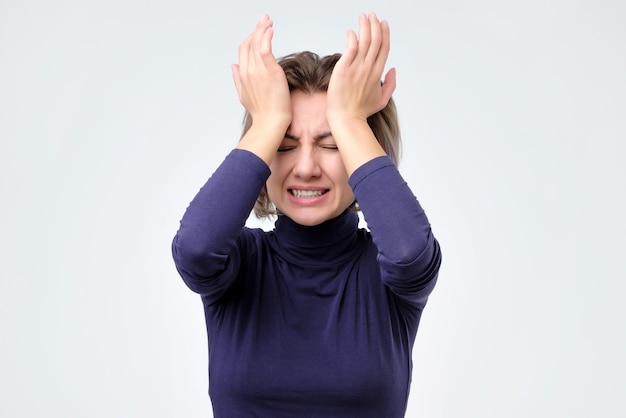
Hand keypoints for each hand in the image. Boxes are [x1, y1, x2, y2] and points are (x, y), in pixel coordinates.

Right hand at [231, 14, 291, 128]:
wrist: (270, 122)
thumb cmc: (262, 112)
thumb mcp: (244, 95)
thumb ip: (237, 79)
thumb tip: (233, 65)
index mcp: (243, 74)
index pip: (243, 49)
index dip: (250, 37)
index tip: (258, 30)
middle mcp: (249, 70)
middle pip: (249, 43)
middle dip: (257, 28)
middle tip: (264, 19)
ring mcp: (259, 71)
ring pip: (257, 43)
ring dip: (262, 29)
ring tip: (268, 21)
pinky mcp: (270, 72)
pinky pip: (266, 49)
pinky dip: (266, 37)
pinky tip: (270, 30)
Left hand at [327, 13, 395, 120]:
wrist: (346, 118)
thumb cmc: (361, 111)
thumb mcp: (382, 99)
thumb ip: (391, 84)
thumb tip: (393, 69)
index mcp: (378, 73)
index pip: (384, 48)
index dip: (384, 34)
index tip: (383, 23)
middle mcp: (368, 68)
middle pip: (375, 41)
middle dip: (374, 25)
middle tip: (372, 15)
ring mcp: (356, 68)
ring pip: (364, 42)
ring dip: (364, 27)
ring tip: (363, 17)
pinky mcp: (343, 70)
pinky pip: (350, 50)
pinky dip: (352, 39)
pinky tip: (351, 32)